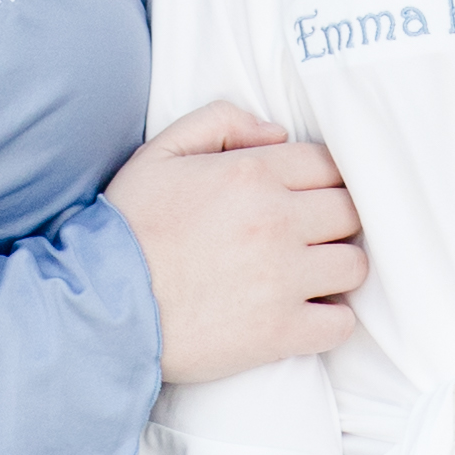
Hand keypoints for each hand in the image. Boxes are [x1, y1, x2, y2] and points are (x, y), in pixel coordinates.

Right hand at [110, 100, 368, 380]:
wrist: (100, 308)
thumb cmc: (127, 229)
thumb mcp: (160, 154)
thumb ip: (220, 122)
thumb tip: (277, 132)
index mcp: (251, 172)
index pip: (328, 166)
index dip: (321, 182)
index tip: (306, 200)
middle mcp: (275, 220)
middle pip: (349, 212)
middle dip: (333, 222)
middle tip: (308, 237)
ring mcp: (282, 278)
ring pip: (354, 265)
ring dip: (337, 269)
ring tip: (309, 276)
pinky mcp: (279, 332)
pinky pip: (341, 323)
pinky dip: (331, 321)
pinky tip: (307, 316)